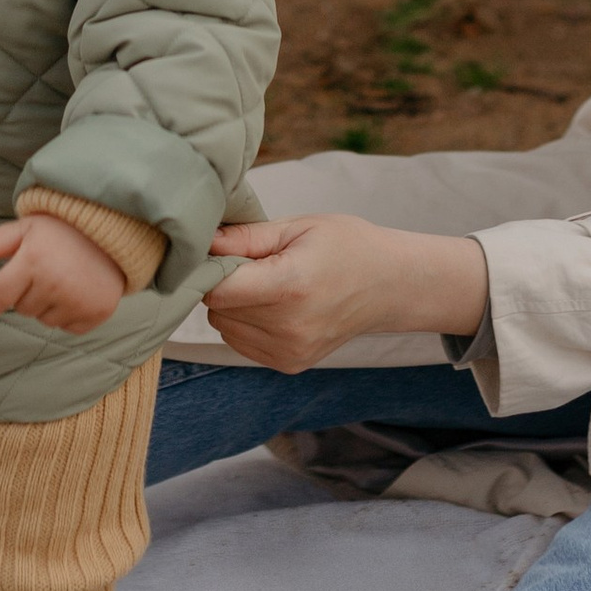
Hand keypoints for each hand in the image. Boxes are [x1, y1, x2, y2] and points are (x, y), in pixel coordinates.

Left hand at [0, 211, 125, 333]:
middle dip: (27, 294)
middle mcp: (53, 283)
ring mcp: (77, 300)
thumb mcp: (27, 227)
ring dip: (47, 306)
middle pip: (22, 309)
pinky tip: (77, 292)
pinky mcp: (96, 312)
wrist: (113, 230)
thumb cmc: (63, 229)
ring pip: (44, 320)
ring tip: (62, 281)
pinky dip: (69, 315)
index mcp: (32, 261)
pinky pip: (68, 327)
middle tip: (43, 273)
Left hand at [202, 215, 488, 371]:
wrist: (389, 285)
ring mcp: (290, 351)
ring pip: (224, 327)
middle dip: (223, 283)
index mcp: (291, 286)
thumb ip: (246, 237)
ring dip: (232, 305)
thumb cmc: (346, 246)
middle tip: (253, 262)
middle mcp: (289, 327)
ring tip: (268, 284)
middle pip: (218, 309)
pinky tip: (273, 305)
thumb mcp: (299, 226)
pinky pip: (240, 342)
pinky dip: (245, 323)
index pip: (217, 289)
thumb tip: (200, 240)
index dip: (209, 267)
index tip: (218, 251)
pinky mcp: (289, 364)